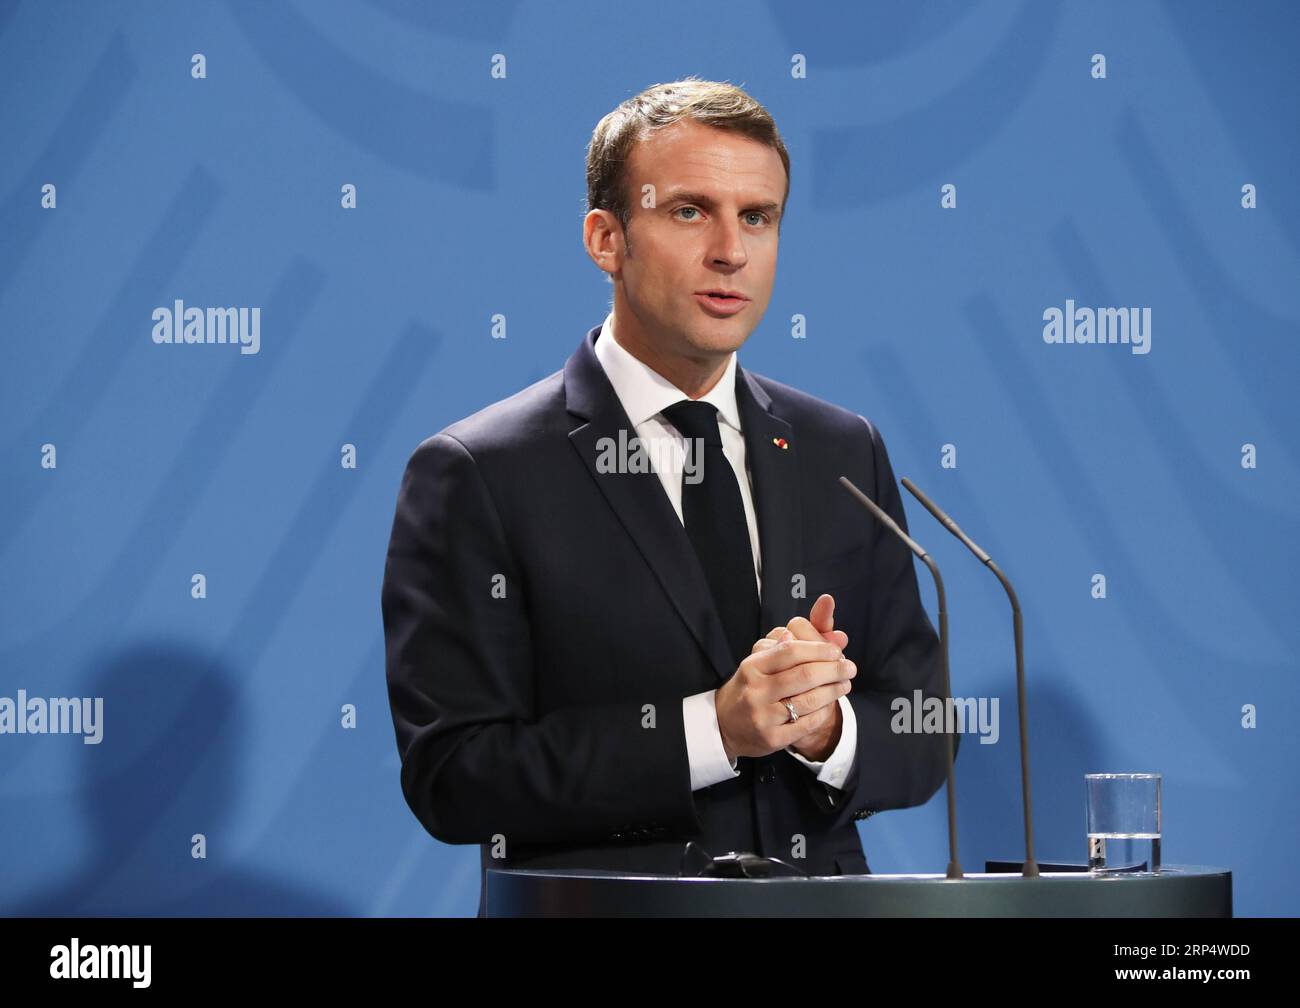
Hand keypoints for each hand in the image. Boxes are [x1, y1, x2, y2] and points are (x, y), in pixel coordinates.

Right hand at [715, 594, 855, 762]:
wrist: (724, 724)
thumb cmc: (750, 687)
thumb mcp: (759, 663)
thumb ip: (784, 647)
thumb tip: (803, 633)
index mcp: (752, 667)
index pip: (791, 651)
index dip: (818, 649)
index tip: (836, 650)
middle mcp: (756, 691)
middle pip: (804, 676)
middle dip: (834, 670)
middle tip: (850, 667)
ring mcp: (763, 717)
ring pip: (809, 701)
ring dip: (834, 691)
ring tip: (845, 684)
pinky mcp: (772, 739)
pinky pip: (807, 724)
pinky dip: (824, 712)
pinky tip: (830, 704)